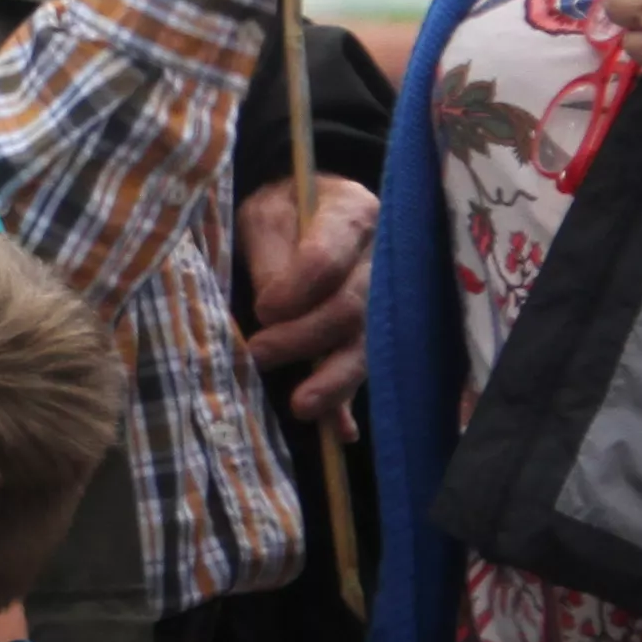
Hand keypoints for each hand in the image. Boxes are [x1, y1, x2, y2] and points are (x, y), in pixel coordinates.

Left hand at [238, 177, 376, 423]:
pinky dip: (348, 403)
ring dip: (333, 379)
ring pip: (364, 345)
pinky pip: (362, 371)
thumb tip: (274, 308)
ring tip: (302, 406)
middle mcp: (378, 259)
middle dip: (305, 336)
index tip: (265, 307)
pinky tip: (340, 431)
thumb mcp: (263, 214)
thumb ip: (269, 254)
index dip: (299, 286)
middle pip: (351, 306)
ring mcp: (380, 301)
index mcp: (352, 213)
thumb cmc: (279, 210)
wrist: (299, 213)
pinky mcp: (369, 336)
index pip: (331, 255)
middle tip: (261, 353)